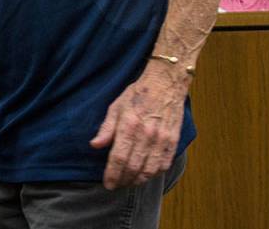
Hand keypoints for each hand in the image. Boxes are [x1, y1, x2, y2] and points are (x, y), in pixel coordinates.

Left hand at [89, 67, 189, 188]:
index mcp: (129, 125)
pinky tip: (146, 175)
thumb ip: (106, 128)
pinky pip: (164, 165)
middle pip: (133, 167)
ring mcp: (162, 139)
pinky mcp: (173, 141)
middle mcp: (146, 134)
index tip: (107, 183)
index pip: (118, 157)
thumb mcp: (116, 106)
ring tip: (129, 182)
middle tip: (116, 185)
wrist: (165, 84)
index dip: (112, 174)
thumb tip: (95, 145)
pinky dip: (154, 174)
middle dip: (123, 180)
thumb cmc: (137, 94)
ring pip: (149, 170)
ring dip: (138, 180)